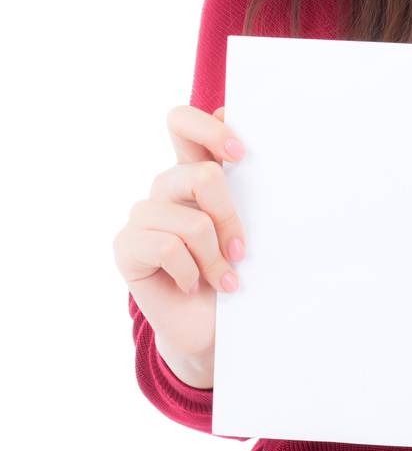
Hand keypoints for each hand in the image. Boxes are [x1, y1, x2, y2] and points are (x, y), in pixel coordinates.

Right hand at [112, 105, 247, 367]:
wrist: (210, 328)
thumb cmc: (233, 269)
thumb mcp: (246, 223)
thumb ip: (242, 181)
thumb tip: (238, 125)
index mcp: (192, 170)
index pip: (182, 122)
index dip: (210, 130)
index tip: (241, 156)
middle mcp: (165, 187)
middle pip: (199, 175)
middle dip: (229, 217)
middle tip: (241, 250)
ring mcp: (143, 216)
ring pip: (192, 221)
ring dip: (214, 257)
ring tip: (223, 278)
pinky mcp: (127, 247)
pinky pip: (167, 247)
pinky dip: (191, 272)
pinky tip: (192, 284)